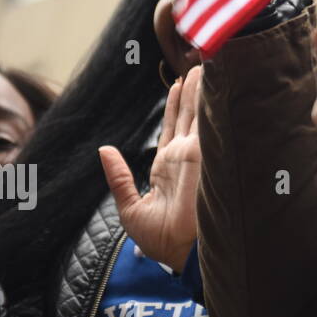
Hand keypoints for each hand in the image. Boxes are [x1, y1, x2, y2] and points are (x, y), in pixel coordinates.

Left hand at [99, 66, 201, 272]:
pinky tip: (212, 84)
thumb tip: (104, 149)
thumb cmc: (159, 240)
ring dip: (202, 90)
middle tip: (199, 63)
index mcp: (168, 166)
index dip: (175, 104)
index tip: (179, 82)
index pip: (174, 126)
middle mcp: (185, 157)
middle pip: (190, 115)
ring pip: (200, 114)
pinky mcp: (205, 156)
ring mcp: (198, 155)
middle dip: (193, 90)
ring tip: (206, 64)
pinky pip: (207, 125)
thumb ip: (118, 176)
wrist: (179, 254)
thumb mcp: (130, 207)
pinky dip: (210, 104)